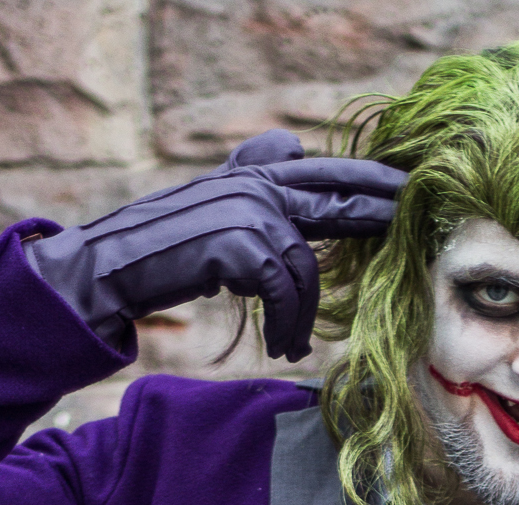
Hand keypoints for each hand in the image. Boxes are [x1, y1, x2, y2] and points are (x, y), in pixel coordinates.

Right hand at [27, 130, 405, 361]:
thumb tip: (292, 145)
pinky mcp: (241, 244)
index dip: (367, 180)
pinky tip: (279, 346)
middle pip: (335, 199)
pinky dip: (286, 325)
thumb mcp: (214, 209)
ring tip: (291, 345)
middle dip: (375, 215)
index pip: (322, 168)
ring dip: (302, 317)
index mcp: (251, 174)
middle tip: (408, 228)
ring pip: (306, 270)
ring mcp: (249, 210)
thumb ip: (253, 182)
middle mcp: (254, 183)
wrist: (110, 269)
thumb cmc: (163, 251)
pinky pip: (285, 291)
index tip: (405, 191)